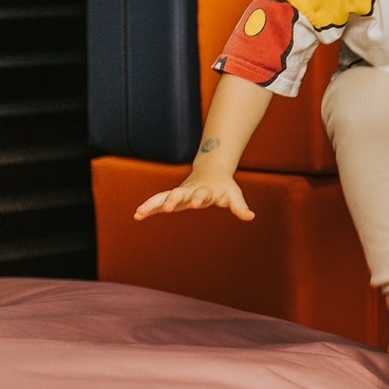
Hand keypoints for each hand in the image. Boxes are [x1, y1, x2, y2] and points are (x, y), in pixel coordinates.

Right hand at [134, 172, 254, 221]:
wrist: (212, 172)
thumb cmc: (223, 187)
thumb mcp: (233, 195)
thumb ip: (240, 207)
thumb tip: (251, 217)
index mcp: (206, 190)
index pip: (203, 193)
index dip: (200, 197)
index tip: (197, 203)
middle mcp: (190, 190)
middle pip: (180, 193)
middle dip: (174, 199)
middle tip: (168, 207)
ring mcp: (179, 193)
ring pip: (164, 197)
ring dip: (153, 204)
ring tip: (140, 212)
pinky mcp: (171, 198)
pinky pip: (157, 202)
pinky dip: (148, 208)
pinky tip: (137, 216)